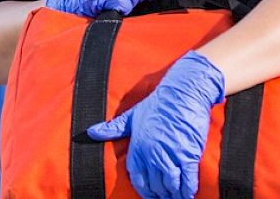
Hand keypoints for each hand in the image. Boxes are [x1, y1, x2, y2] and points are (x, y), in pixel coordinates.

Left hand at [86, 50, 224, 198]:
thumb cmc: (158, 102)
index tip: (149, 195)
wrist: (184, 91)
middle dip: (160, 195)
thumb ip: (113, 128)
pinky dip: (187, 189)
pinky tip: (187, 193)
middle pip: (155, 185)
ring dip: (173, 194)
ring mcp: (171, 154)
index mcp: (138, 146)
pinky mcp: (189, 154)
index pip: (137, 179)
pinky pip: (187, 179)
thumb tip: (90, 133)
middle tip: (164, 198)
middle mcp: (153, 153)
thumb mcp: (133, 115)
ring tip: (175, 198)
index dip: (144, 191)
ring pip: (171, 185)